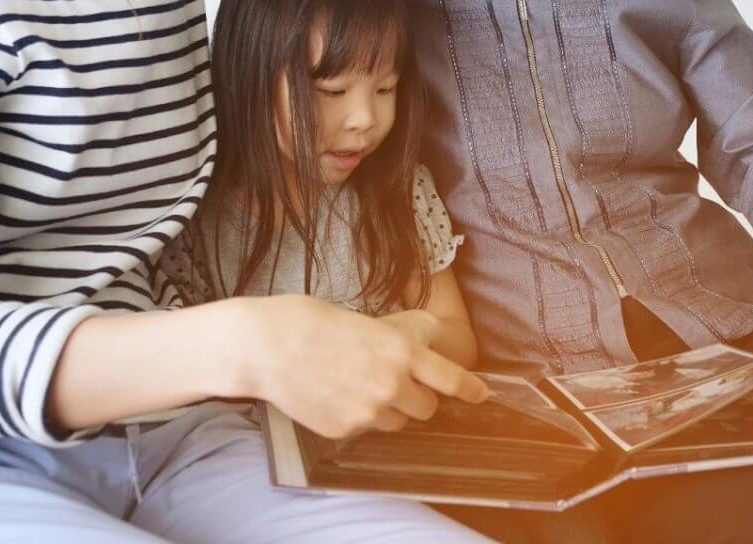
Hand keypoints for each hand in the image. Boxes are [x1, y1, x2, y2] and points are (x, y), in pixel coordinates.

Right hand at [229, 294, 487, 438]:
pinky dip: (356, 417)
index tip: (482, 395)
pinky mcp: (344, 430)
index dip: (470, 389)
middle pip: (426, 409)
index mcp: (401, 351)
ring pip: (396, 423)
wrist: (270, 345)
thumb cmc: (316, 323)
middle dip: (418, 399)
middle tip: (398, 384)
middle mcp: (391, 385)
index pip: (450, 378)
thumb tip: (411, 364)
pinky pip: (364, 430)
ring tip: (358, 385)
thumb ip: (394, 349)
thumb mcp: (368, 325)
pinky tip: (334, 394)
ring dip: (388, 411)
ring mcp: (368, 412)